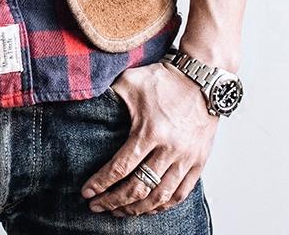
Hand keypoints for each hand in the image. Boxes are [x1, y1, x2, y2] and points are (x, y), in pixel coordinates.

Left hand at [80, 62, 217, 216]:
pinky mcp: (199, 162)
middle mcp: (170, 150)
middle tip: (97, 206)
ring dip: (137, 209)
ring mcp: (187, 159)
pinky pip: (180, 194)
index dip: (101, 184)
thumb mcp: (130, 81)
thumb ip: (109, 97)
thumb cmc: (163, 79)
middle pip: (138, 188)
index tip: (87, 192)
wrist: (201, 78)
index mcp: (150, 132)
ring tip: (119, 211)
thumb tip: (87, 107)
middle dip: (114, 201)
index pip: (121, 168)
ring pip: (160, 197)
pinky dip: (163, 206)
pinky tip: (148, 208)